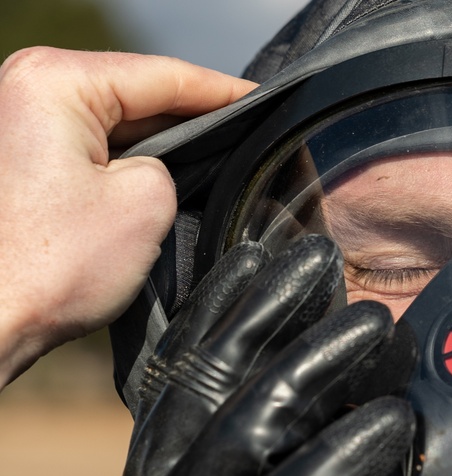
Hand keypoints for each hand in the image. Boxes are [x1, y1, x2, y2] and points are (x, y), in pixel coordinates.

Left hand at [0, 47, 256, 386]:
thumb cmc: (49, 266)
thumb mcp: (148, 201)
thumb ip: (176, 166)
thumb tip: (172, 166)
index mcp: (55, 82)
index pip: (163, 76)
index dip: (226, 92)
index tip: (270, 104)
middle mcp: (27, 90)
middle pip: (139, 95)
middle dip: (198, 121)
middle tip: (257, 141)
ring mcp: (20, 126)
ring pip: (118, 125)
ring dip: (165, 148)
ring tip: (221, 167)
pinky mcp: (20, 162)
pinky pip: (93, 150)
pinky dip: (131, 165)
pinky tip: (169, 186)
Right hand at [112, 235, 415, 475]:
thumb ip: (285, 458)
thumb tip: (342, 375)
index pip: (179, 380)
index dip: (216, 308)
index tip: (260, 252)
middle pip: (203, 387)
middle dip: (262, 312)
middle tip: (321, 255)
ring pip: (240, 433)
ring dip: (311, 367)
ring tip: (375, 323)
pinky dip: (342, 462)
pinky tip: (391, 426)